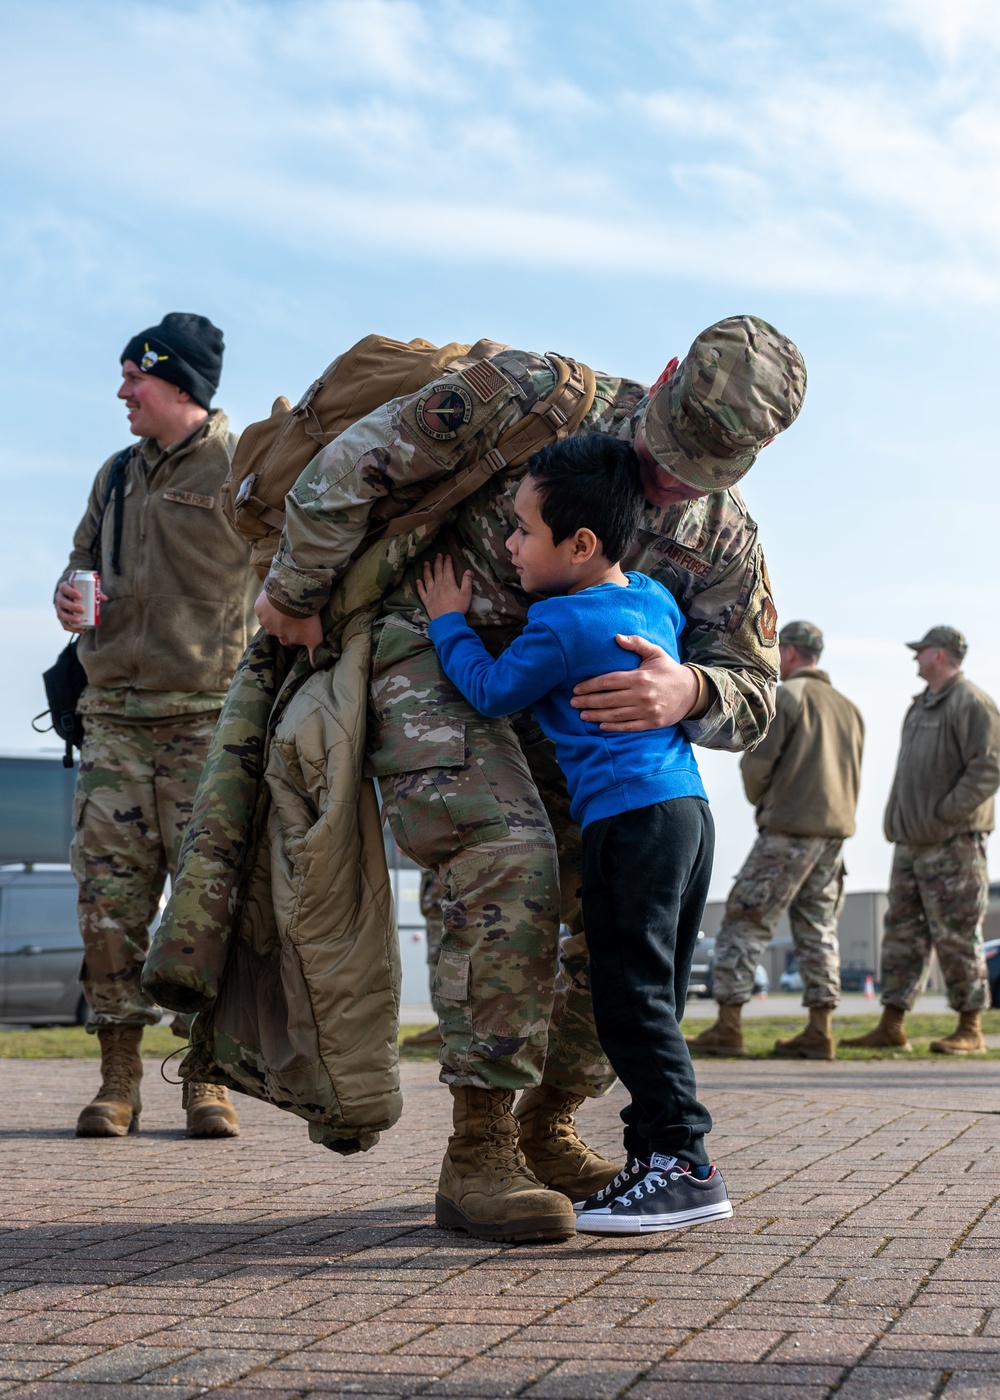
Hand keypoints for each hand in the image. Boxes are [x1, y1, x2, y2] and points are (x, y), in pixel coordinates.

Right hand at [54, 579, 107, 632]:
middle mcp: (59, 598)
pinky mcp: (61, 618)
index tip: (80, 596)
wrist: (74, 597)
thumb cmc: (81, 591)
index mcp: (64, 588)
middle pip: (62, 602)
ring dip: (70, 618)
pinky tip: (80, 630)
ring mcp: (59, 608)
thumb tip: (105, 598)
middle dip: (72, 606)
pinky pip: (64, 624)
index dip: (70, 592)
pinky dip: (71, 628)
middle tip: (83, 609)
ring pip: (61, 614)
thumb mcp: (88, 588)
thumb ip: (96, 592)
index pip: (64, 588)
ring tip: (79, 621)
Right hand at [254, 590, 323, 665]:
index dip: (295, 636)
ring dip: (275, 614)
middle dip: (284, 625)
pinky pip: (263, 607)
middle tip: (293, 616)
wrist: (293, 598)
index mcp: (285, 640)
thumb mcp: (314, 637)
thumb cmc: (305, 619)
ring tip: (285, 606)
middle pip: (278, 631)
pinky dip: (268, 604)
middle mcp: (272, 633)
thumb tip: (315, 668)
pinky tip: (276, 599)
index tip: (300, 630)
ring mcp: (264, 620)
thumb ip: (315, 653)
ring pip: (269, 619)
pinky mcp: (259, 608)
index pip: (289, 642)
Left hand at [416, 554, 473, 619]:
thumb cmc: (458, 608)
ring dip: (427, 570)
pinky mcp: (427, 600)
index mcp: (448, 583)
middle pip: (437, 571)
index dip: (447, 562)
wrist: (447, 621)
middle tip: (437, 555)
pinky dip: (419, 585)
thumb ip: (467, 581)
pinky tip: (418, 580)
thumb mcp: (466, 594)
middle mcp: (438, 586)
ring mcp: (431, 593)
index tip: (447, 555)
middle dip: (438, 562)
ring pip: (428, 579)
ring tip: (426, 563)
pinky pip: (421, 591)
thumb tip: (468, 570)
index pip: (448, 569)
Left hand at [570, 634, 699, 731]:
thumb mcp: (655, 652)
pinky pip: (628, 727)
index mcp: (640, 677)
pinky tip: (600, 725)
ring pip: (615, 715)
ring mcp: (647, 711)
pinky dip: (613, 727)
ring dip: (596, 715)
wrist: (692, 692)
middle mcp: (642, 695)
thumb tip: (616, 637)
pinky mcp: (651, 723)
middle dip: (588, 701)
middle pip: (608, 699)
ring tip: (582, 714)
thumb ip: (636, 643)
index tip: (576, 688)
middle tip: (573, 702)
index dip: (590, 685)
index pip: (609, 681)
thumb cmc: (669, 670)